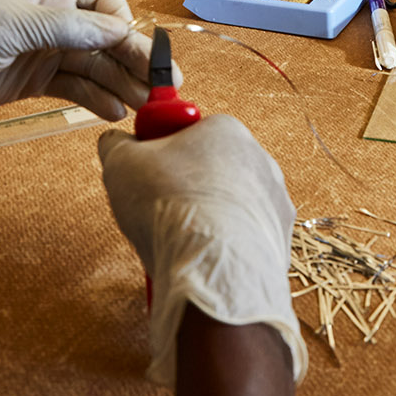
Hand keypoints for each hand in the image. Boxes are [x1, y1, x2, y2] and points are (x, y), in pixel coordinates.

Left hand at [0, 0, 162, 136]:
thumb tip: (118, 30)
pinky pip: (74, 86)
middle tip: (162, 86)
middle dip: (134, 58)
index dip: (123, 21)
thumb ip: (66, 26)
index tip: (137, 50)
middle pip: (105, 33)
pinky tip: (114, 110)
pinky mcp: (30, 79)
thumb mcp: (8, 24)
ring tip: (143, 106)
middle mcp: (48, 13)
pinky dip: (95, 97)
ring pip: (94, 63)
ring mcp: (40, 48)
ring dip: (120, 82)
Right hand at [98, 115, 304, 386]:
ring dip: (204, 222)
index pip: (188, 133)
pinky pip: (244, 241)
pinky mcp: (279, 241)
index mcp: (226, 130)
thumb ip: (116, 144)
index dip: (160, 154)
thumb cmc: (167, 204)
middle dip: (183, 191)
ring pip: (228, 208)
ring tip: (179, 243)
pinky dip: (223, 251)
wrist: (210, 265)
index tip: (144, 174)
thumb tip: (115, 142)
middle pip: (210, 171)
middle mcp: (260, 159)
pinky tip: (202, 262)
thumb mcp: (121, 162)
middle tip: (157, 213)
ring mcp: (274, 202)